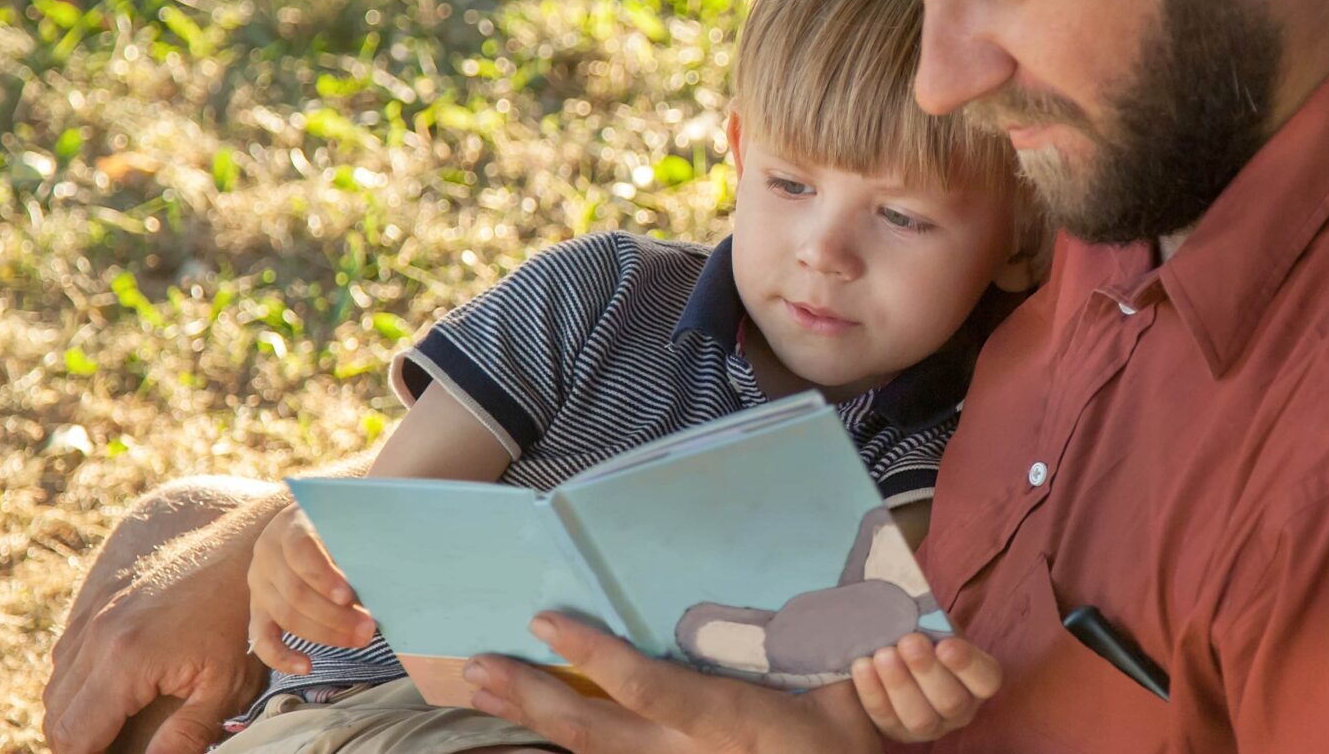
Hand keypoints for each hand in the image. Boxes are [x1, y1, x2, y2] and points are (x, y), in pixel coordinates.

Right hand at [43, 528, 268, 753]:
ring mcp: (89, 617)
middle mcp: (95, 637)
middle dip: (75, 743)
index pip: (74, 735)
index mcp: (124, 662)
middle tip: (110, 749)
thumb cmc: (235, 620)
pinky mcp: (92, 605)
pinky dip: (75, 684)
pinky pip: (64, 657)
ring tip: (110, 729)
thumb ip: (186, 735)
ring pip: (54, 687)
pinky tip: (110, 694)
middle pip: (55, 716)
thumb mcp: (224, 686)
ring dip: (73, 714)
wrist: (233, 551)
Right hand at [245, 502, 375, 674]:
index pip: (300, 552)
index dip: (324, 576)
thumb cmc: (336, 527)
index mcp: (287, 527)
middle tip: (369, 627)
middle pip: (296, 592)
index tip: (349, 595)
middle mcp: (267, 555)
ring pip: (286, 617)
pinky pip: (262, 639)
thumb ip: (354, 545)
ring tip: (359, 639)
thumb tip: (378, 579)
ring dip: (325, 635)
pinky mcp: (258, 610)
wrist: (306, 526)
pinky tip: (306, 666)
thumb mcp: (345, 524)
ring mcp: (259, 585)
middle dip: (335, 615)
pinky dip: (281, 657)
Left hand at [464, 613, 881, 753]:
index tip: (546, 620)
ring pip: (590, 752)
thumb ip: (803, 651)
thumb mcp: (841, 696)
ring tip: (486, 686)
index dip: (594, 655)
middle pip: (593, 732)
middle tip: (479, 665)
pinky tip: (534, 714)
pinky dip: (564, 734)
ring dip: (533, 716)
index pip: (648, 688)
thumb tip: (800, 590)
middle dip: (531, 697)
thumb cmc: (849, 736)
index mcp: (733, 724)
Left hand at [851, 633, 1002, 742]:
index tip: (945, 644)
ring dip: (900, 684)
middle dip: (927, 671)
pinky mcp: (897, 731)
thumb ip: (932, 618)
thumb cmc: (921, 632)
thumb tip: (917, 606)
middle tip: (909, 641)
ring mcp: (930, 726)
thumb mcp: (934, 622)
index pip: (986, 679)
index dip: (968, 665)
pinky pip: (885, 717)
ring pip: (920, 718)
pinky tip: (863, 666)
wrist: (892, 651)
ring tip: (883, 655)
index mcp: (978, 680)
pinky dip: (873, 691)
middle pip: (951, 701)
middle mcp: (960, 709)